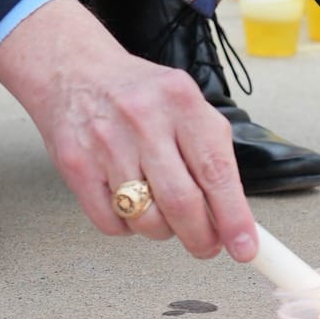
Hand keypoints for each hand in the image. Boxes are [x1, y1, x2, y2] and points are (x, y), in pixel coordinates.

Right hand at [0, 0, 258, 262]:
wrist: (74, 70)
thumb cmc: (138, 94)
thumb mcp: (184, 105)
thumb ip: (210, 154)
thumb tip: (232, 217)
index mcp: (181, 101)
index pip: (215, 171)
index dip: (233, 216)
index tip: (244, 247)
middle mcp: (144, 119)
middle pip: (181, 203)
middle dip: (200, 237)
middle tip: (206, 245)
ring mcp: (106, 142)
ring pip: (146, 220)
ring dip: (162, 230)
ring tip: (160, 209)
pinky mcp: (76, 165)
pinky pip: (112, 224)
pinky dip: (127, 226)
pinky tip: (128, 201)